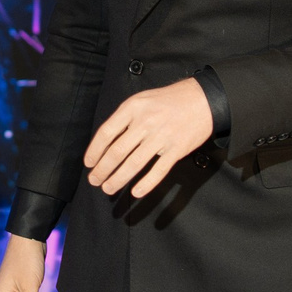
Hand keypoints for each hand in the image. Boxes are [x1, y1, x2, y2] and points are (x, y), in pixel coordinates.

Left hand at [83, 78, 214, 198]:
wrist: (202, 99)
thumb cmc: (170, 100)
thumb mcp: (142, 100)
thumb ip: (125, 118)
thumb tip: (107, 141)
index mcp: (133, 108)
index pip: (106, 133)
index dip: (95, 151)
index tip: (89, 163)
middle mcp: (145, 122)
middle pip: (117, 151)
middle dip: (102, 169)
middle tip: (94, 180)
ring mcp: (162, 136)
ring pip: (134, 163)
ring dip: (118, 179)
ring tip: (108, 188)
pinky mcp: (177, 149)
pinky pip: (158, 171)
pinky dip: (146, 184)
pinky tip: (136, 191)